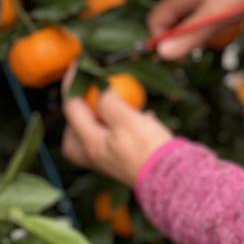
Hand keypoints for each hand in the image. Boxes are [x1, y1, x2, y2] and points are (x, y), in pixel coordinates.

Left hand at [60, 77, 174, 186]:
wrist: (172, 178)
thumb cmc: (148, 149)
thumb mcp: (126, 120)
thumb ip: (109, 102)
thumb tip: (101, 91)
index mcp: (90, 144)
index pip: (71, 108)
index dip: (72, 84)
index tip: (76, 65)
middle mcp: (96, 155)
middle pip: (74, 134)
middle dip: (78, 113)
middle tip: (88, 96)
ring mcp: (112, 161)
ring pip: (96, 138)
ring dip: (101, 120)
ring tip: (115, 104)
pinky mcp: (129, 162)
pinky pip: (118, 142)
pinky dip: (124, 127)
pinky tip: (142, 116)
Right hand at [147, 0, 243, 60]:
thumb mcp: (212, 18)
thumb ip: (188, 35)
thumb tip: (162, 53)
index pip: (155, 21)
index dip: (161, 40)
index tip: (179, 53)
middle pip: (169, 20)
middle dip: (180, 36)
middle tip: (200, 43)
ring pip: (185, 18)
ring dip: (195, 30)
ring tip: (215, 29)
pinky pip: (198, 13)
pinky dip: (205, 22)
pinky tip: (222, 20)